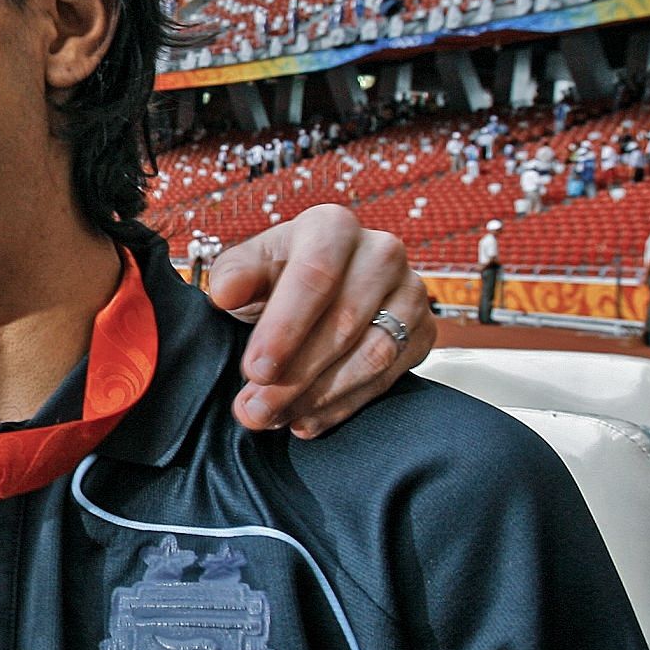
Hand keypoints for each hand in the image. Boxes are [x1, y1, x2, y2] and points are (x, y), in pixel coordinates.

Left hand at [207, 203, 435, 438]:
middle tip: (254, 409)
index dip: (284, 328)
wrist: (319, 291)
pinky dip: (344, 405)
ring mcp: (411, 292)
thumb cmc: (276, 277)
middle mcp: (382, 253)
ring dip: (318, 396)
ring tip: (273, 419)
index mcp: (333, 228)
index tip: (255, 370)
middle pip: (344, 322)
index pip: (315, 277)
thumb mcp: (247, 269)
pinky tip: (306, 422)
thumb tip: (225, 293)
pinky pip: (390, 376)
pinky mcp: (424, 330)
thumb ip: (234, 277)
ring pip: (372, 354)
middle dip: (295, 375)